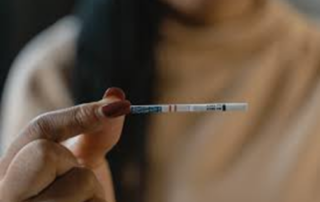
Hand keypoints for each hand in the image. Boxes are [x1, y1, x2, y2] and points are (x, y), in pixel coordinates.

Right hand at [0, 88, 130, 201]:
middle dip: (76, 168)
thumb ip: (95, 131)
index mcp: (11, 170)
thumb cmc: (76, 200)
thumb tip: (117, 95)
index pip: (38, 129)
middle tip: (78, 187)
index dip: (80, 114)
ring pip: (78, 182)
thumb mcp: (80, 163)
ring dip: (93, 195)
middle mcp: (5, 191)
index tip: (120, 106)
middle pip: (44, 151)